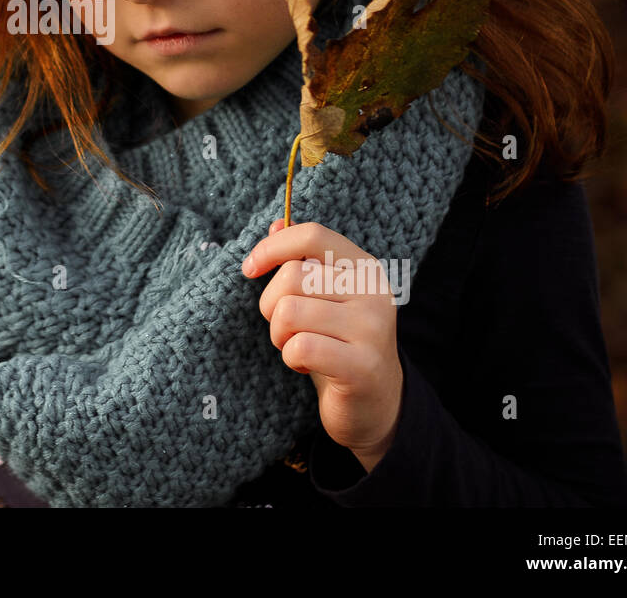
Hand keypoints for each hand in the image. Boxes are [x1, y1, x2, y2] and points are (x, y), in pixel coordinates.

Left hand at [240, 218, 402, 472]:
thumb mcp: (325, 297)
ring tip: (297, 346)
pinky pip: (300, 346)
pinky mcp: (362, 365)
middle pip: (292, 276)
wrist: (377, 404)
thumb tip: (276, 221)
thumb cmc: (340, 343)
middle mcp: (374, 292)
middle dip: (271, 305)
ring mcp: (372, 329)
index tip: (249, 269)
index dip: (272, 247)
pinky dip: (290, 357)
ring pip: (290, 312)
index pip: (312, 235)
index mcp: (365, 268)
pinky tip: (306, 365)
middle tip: (285, 327)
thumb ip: (304, 260)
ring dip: (279, 335)